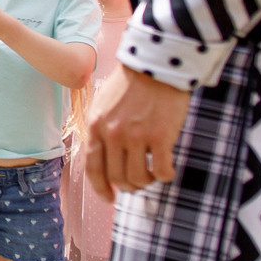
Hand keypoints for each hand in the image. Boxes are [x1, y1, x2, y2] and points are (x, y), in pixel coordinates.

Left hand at [85, 66, 190, 197]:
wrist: (157, 63)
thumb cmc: (132, 83)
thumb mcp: (103, 103)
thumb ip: (100, 128)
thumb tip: (102, 156)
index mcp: (96, 126)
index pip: (93, 168)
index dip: (101, 188)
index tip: (109, 197)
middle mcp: (113, 134)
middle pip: (117, 177)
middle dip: (128, 186)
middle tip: (139, 183)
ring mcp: (136, 137)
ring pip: (139, 178)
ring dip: (147, 182)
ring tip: (154, 174)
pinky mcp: (160, 137)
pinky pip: (162, 171)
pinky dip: (166, 176)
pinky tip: (168, 170)